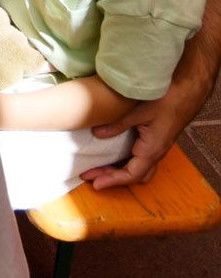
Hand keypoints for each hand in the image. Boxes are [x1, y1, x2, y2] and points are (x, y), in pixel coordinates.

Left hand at [83, 68, 212, 188]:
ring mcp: (157, 149)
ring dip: (119, 171)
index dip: (112, 180)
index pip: (131, 175)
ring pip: (138, 169)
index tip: (95, 183)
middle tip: (90, 176)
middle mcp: (155, 154)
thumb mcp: (139, 113)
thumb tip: (97, 133)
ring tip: (99, 168)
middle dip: (112, 178)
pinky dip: (126, 163)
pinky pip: (141, 160)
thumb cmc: (167, 101)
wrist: (186, 93)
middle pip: (133, 176)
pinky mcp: (156, 142)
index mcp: (151, 150)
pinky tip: (115, 156)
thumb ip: (118, 125)